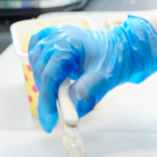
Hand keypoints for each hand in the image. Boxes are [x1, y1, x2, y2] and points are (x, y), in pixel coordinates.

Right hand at [29, 16, 156, 132]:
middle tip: (57, 113)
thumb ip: (86, 95)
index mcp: (70, 43)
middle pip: (41, 72)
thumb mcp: (105, 79)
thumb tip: (69, 114)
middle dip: (47, 96)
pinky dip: (37, 65)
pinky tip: (45, 75)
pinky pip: (35, 51)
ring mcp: (53, 34)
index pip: (50, 76)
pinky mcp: (52, 36)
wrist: (121, 47)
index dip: (47, 102)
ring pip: (36, 64)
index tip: (50, 122)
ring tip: (58, 93)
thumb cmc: (114, 59)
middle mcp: (58, 36)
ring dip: (43, 82)